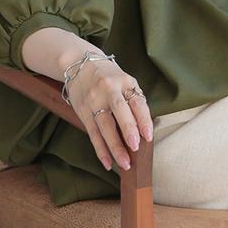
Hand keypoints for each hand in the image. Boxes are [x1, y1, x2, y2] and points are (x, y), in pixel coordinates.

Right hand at [64, 57, 153, 171]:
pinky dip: (100, 149)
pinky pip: (92, 133)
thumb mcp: (125, 81)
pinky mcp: (82, 111)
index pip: (136, 101)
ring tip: (124, 163)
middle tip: (135, 147)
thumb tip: (144, 129)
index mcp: (124, 82)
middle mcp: (108, 90)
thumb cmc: (109, 77)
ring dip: (114, 147)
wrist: (79, 64)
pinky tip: (107, 162)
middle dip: (127, 130)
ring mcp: (93, 101)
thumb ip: (134, 101)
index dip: (143, 119)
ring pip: (104, 126)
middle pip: (118, 112)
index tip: (148, 136)